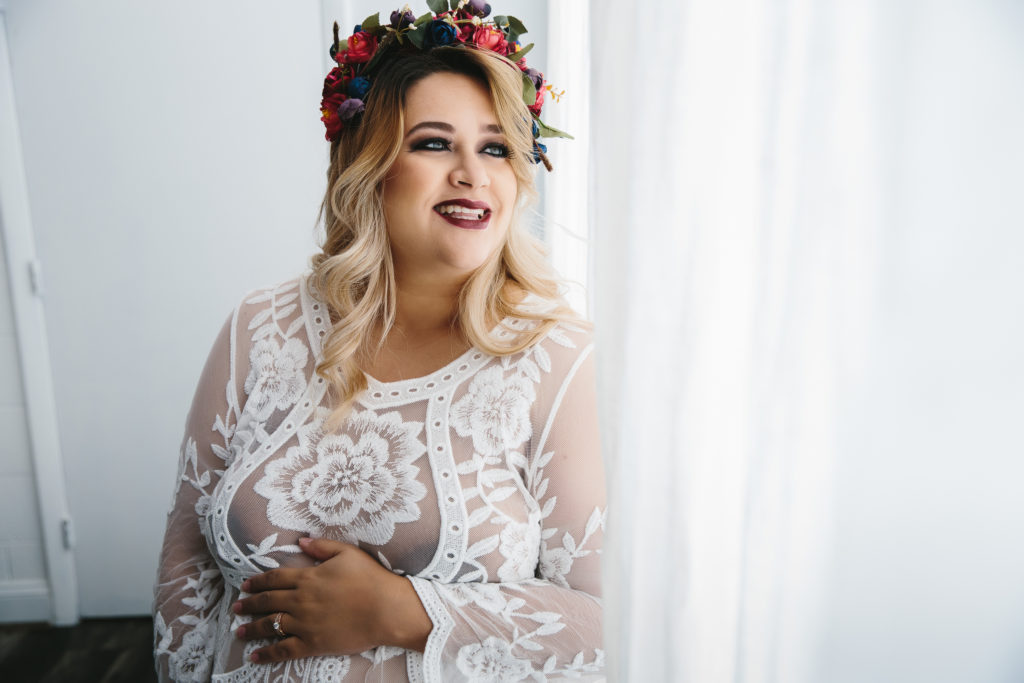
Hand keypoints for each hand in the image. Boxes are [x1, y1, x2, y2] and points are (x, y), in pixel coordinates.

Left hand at [233, 537, 432, 663]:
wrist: (386, 609)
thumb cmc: (370, 578)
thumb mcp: (347, 553)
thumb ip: (322, 547)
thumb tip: (301, 541)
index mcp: (308, 578)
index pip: (275, 579)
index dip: (258, 582)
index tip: (245, 585)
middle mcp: (300, 600)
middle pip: (268, 602)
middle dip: (249, 604)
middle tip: (236, 607)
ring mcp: (304, 624)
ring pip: (270, 626)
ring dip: (252, 628)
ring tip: (239, 630)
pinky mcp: (313, 643)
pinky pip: (284, 650)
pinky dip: (267, 653)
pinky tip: (255, 656)